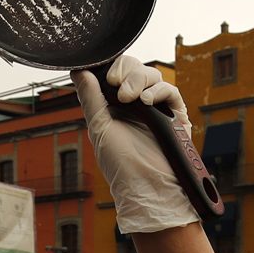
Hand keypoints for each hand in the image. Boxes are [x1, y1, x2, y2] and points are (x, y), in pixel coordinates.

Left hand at [76, 56, 198, 233]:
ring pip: (152, 74)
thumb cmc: (120, 164)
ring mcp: (156, 108)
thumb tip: (78, 71)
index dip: (112, 66)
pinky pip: (170, 90)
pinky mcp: (174, 114)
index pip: (116, 72)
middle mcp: (136, 103)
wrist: (145, 185)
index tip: (105, 74)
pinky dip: (158, 91)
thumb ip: (90, 97)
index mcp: (115, 105)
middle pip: (134, 67)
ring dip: (138, 80)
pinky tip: (146, 102)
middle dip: (124, 70)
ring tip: (128, 97)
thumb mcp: (98, 127)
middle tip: (115, 84)